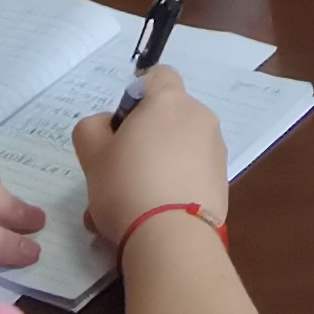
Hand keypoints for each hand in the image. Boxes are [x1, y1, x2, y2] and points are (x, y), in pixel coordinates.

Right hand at [75, 65, 232, 240]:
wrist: (172, 238)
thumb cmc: (127, 185)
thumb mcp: (92, 153)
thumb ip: (93, 128)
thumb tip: (108, 127)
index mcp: (170, 102)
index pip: (158, 76)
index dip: (136, 96)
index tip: (121, 127)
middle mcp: (200, 118)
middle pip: (167, 118)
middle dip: (142, 141)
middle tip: (116, 172)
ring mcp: (215, 151)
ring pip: (176, 151)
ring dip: (153, 169)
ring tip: (125, 206)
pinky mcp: (222, 183)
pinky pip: (190, 175)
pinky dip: (171, 188)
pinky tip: (148, 218)